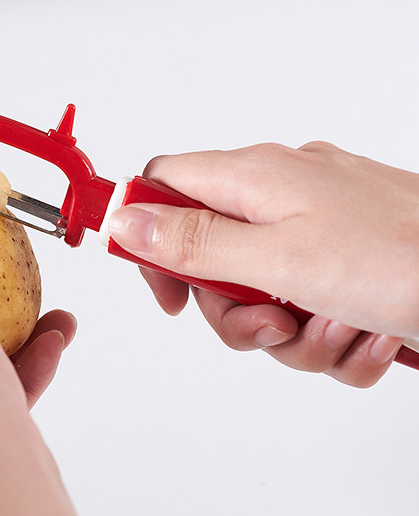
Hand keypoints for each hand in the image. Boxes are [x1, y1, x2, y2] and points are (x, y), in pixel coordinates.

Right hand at [109, 141, 418, 385]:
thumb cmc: (402, 258)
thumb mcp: (278, 258)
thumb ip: (194, 241)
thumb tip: (125, 219)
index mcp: (253, 177)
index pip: (162, 186)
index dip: (146, 236)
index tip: (162, 289)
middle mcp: (280, 195)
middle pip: (209, 259)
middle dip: (235, 311)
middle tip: (270, 324)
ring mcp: (316, 229)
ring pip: (259, 295)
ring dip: (292, 335)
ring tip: (338, 330)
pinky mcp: (346, 264)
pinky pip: (306, 311)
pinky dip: (330, 338)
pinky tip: (367, 335)